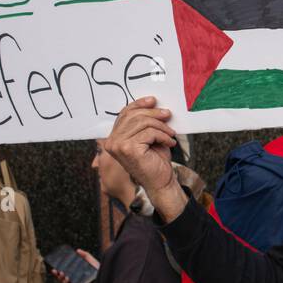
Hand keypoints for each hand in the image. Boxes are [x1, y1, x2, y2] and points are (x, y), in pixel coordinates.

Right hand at [51, 248, 98, 282]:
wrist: (103, 275)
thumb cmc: (97, 268)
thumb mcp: (91, 260)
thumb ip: (85, 254)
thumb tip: (77, 250)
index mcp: (75, 273)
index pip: (64, 272)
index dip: (58, 271)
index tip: (54, 268)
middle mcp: (74, 279)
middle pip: (62, 278)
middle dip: (57, 275)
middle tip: (55, 270)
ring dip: (61, 278)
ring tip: (61, 273)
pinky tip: (66, 278)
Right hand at [107, 98, 183, 218]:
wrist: (160, 181)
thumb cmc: (155, 160)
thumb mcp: (149, 137)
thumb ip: (145, 123)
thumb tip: (153, 103)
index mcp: (114, 138)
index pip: (124, 114)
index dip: (139, 105)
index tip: (153, 100)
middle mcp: (111, 141)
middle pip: (133, 116)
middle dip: (154, 113)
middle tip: (168, 115)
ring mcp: (118, 146)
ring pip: (143, 123)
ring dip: (161, 126)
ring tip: (170, 134)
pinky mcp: (129, 149)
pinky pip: (149, 133)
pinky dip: (163, 136)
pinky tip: (169, 142)